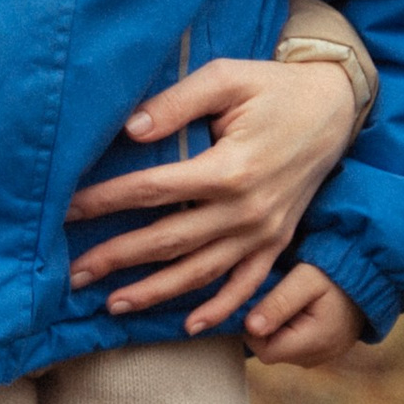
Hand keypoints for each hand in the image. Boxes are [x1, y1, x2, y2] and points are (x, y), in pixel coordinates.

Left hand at [62, 50, 362, 331]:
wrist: (336, 108)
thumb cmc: (272, 87)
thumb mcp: (225, 78)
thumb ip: (176, 103)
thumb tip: (128, 130)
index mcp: (230, 168)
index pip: (153, 190)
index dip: (107, 201)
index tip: (68, 209)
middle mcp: (247, 210)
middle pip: (169, 241)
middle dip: (117, 258)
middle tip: (72, 273)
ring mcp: (265, 233)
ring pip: (201, 272)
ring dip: (155, 292)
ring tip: (111, 303)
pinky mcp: (278, 242)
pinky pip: (246, 285)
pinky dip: (220, 309)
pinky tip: (189, 325)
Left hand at [242, 263, 364, 366]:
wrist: (370, 276)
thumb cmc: (335, 273)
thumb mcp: (305, 280)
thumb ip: (278, 303)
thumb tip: (250, 328)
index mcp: (315, 343)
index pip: (264, 350)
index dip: (252, 327)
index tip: (259, 300)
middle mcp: (318, 357)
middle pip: (271, 351)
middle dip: (266, 326)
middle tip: (275, 295)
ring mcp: (322, 356)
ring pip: (282, 349)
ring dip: (278, 327)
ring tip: (291, 300)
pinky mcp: (324, 351)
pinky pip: (295, 346)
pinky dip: (290, 329)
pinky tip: (300, 308)